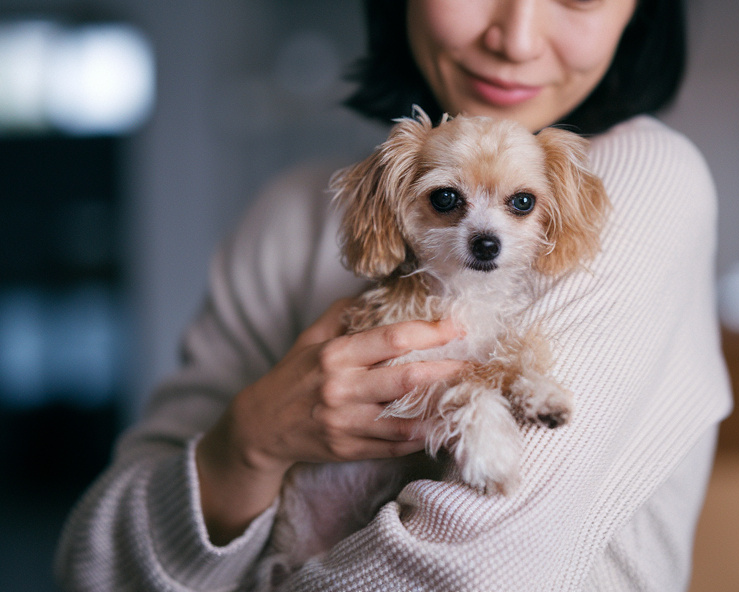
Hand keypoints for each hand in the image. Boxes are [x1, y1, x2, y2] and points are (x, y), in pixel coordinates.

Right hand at [195, 298, 464, 544]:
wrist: (261, 428)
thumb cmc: (293, 376)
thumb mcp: (312, 337)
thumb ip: (345, 312)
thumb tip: (382, 288)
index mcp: (336, 355)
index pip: (392, 339)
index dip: (430, 332)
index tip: (458, 327)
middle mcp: (342, 389)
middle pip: (407, 378)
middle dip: (448, 370)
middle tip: (477, 363)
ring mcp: (346, 423)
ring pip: (406, 418)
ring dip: (441, 408)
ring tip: (470, 395)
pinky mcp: (349, 449)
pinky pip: (395, 446)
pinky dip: (421, 436)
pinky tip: (443, 425)